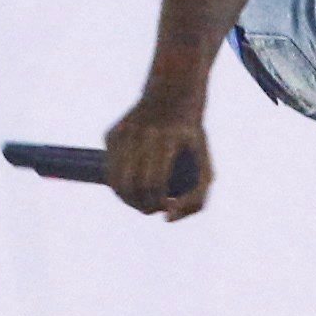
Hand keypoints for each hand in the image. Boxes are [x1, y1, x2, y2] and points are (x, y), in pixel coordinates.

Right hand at [102, 92, 210, 219]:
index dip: (157, 202)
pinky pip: (108, 169)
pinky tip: (130, 182)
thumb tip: (166, 219)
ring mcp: (123, 132)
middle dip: (141, 205)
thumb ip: (196, 202)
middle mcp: (143, 133)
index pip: (154, 182)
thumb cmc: (193, 142)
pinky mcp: (111, 133)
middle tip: (151, 208)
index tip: (165, 206)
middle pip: (133, 185)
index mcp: (169, 138)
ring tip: (139, 202)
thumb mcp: (206, 170)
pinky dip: (117, 183)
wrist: (174, 96)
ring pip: (115, 181)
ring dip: (126, 199)